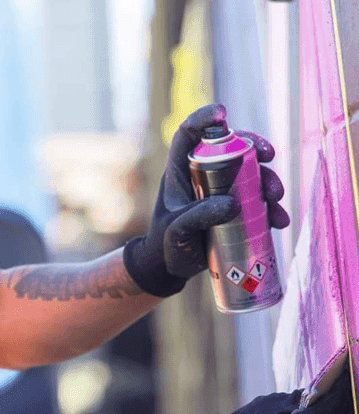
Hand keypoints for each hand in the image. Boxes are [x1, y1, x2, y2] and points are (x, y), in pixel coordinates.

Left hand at [123, 103, 289, 296]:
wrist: (172, 268)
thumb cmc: (165, 245)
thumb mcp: (176, 231)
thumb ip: (198, 216)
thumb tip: (233, 203)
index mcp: (181, 171)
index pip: (189, 134)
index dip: (204, 118)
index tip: (223, 113)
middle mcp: (204, 175)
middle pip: (232, 148)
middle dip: (254, 147)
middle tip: (270, 155)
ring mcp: (222, 191)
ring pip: (252, 173)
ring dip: (270, 180)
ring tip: (276, 198)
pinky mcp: (237, 209)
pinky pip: (259, 201)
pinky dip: (273, 209)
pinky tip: (279, 221)